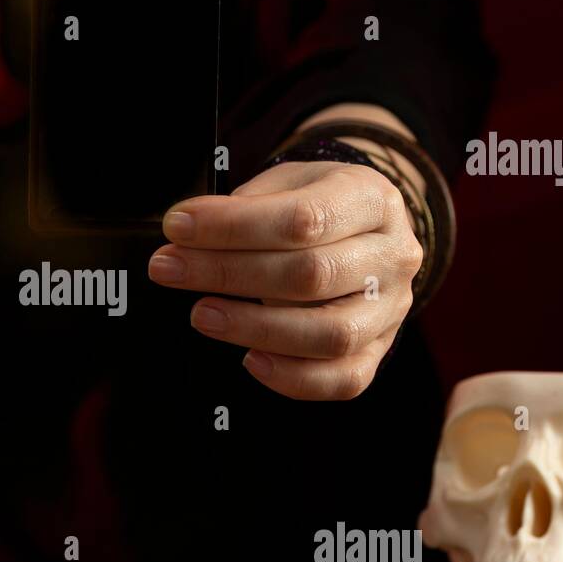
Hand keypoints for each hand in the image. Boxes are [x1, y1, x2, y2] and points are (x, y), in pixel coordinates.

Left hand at [148, 160, 422, 399]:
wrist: (364, 231)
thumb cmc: (314, 206)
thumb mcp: (287, 182)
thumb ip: (249, 204)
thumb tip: (190, 235)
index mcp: (371, 199)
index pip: (303, 218)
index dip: (233, 226)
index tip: (177, 227)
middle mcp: (393, 256)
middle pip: (311, 275)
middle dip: (228, 274)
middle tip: (169, 269)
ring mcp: (391, 309)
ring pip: (330, 334)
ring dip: (255, 328)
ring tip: (202, 315)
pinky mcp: (379, 351)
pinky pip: (343, 378)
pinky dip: (292, 377)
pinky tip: (250, 360)